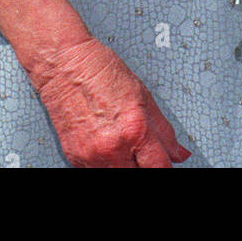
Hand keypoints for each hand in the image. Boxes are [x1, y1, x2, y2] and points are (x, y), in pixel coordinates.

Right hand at [34, 37, 190, 167]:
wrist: (63, 64)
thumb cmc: (99, 70)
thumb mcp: (142, 94)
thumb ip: (163, 129)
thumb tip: (178, 153)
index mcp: (135, 129)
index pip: (160, 168)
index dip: (166, 166)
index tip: (165, 163)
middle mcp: (113, 148)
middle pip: (138, 175)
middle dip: (144, 165)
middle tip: (144, 152)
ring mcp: (92, 156)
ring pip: (117, 176)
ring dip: (125, 166)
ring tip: (123, 145)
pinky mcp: (75, 159)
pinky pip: (96, 173)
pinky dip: (106, 165)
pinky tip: (106, 145)